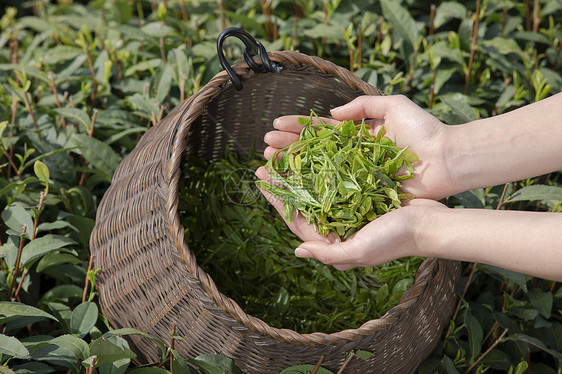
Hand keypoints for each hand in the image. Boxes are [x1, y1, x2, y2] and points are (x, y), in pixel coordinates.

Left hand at [255, 166, 444, 269]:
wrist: (431, 224)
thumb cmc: (396, 239)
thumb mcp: (361, 250)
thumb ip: (329, 254)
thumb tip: (298, 251)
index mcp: (334, 241)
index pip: (297, 220)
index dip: (277, 200)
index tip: (261, 179)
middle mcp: (338, 225)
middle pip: (303, 201)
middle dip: (284, 182)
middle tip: (267, 160)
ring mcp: (350, 209)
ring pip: (317, 187)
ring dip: (300, 170)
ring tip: (285, 151)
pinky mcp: (363, 195)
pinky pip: (337, 179)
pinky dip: (324, 165)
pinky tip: (314, 151)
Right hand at [264, 95, 454, 199]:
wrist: (446, 160)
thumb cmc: (424, 130)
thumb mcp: (394, 105)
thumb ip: (362, 106)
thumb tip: (331, 113)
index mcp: (357, 135)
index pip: (320, 130)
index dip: (298, 127)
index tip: (275, 125)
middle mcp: (352, 156)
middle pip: (314, 150)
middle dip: (288, 146)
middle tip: (265, 146)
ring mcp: (356, 175)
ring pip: (318, 169)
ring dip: (293, 165)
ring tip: (270, 161)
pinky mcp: (364, 192)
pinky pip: (335, 189)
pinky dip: (313, 186)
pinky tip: (293, 183)